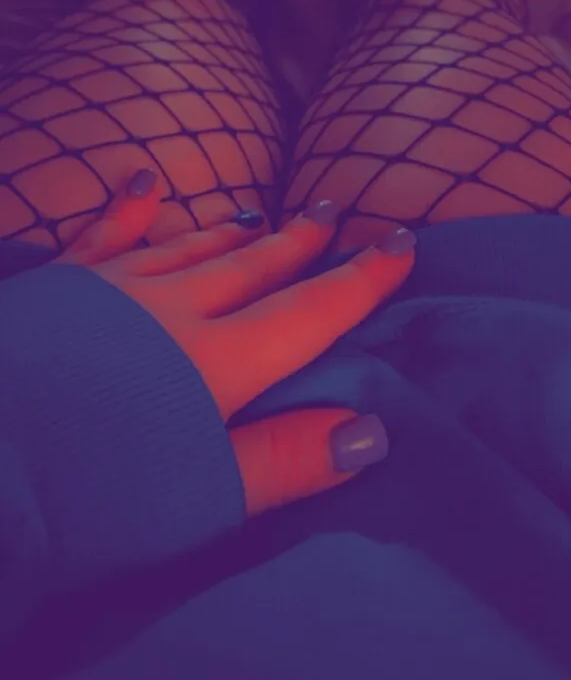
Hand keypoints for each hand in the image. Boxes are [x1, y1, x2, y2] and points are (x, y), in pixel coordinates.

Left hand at [58, 168, 416, 516]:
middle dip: (300, 242)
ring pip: (191, 247)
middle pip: (254, 268)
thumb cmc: (91, 493)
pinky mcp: (61, 287)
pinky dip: (130, 210)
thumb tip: (371, 428)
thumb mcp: (199, 496)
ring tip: (262, 212)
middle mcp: (176, 309)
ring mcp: (115, 289)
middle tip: (331, 209)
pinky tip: (145, 184)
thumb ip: (285, 459)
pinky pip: (106, 235)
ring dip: (231, 231)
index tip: (400, 244)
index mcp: (219, 361)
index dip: (361, 281)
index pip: (310, 313)